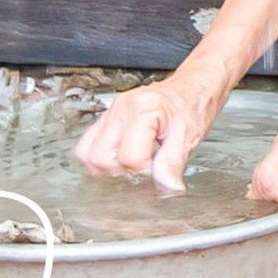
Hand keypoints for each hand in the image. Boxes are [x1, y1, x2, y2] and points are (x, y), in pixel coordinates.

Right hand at [75, 74, 219, 192]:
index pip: (129, 157)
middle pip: (100, 156)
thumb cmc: (190, 107)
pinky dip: (101, 156)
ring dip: (107, 165)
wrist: (190, 90)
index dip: (144, 169)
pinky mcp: (108, 118)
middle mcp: (121, 108)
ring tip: (131, 161)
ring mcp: (111, 112)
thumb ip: (173, 164)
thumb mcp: (187, 137)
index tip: (157, 166)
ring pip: (87, 152)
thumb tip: (167, 187)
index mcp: (142, 110)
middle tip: (143, 165)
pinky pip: (88, 144)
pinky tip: (120, 155)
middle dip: (121, 170)